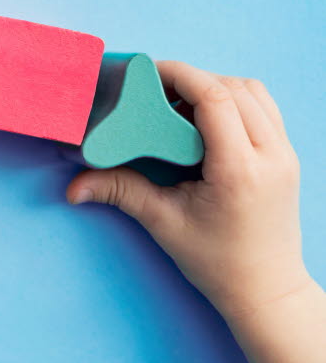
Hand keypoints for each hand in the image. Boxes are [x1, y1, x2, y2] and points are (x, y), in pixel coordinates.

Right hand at [67, 61, 309, 315]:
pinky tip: (207, 117)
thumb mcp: (164, 223)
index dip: (180, 75)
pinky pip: (265, 108)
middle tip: (156, 89)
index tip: (148, 71)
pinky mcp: (288, 157)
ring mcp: (286, 155)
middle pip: (234, 88)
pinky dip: (235, 99)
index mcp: (240, 170)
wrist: (266, 291)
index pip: (215, 98)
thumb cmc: (218, 262)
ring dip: (216, 86)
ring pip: (254, 92)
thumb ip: (120, 191)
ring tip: (181, 102)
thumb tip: (73, 186)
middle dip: (192, 78)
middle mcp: (272, 156)